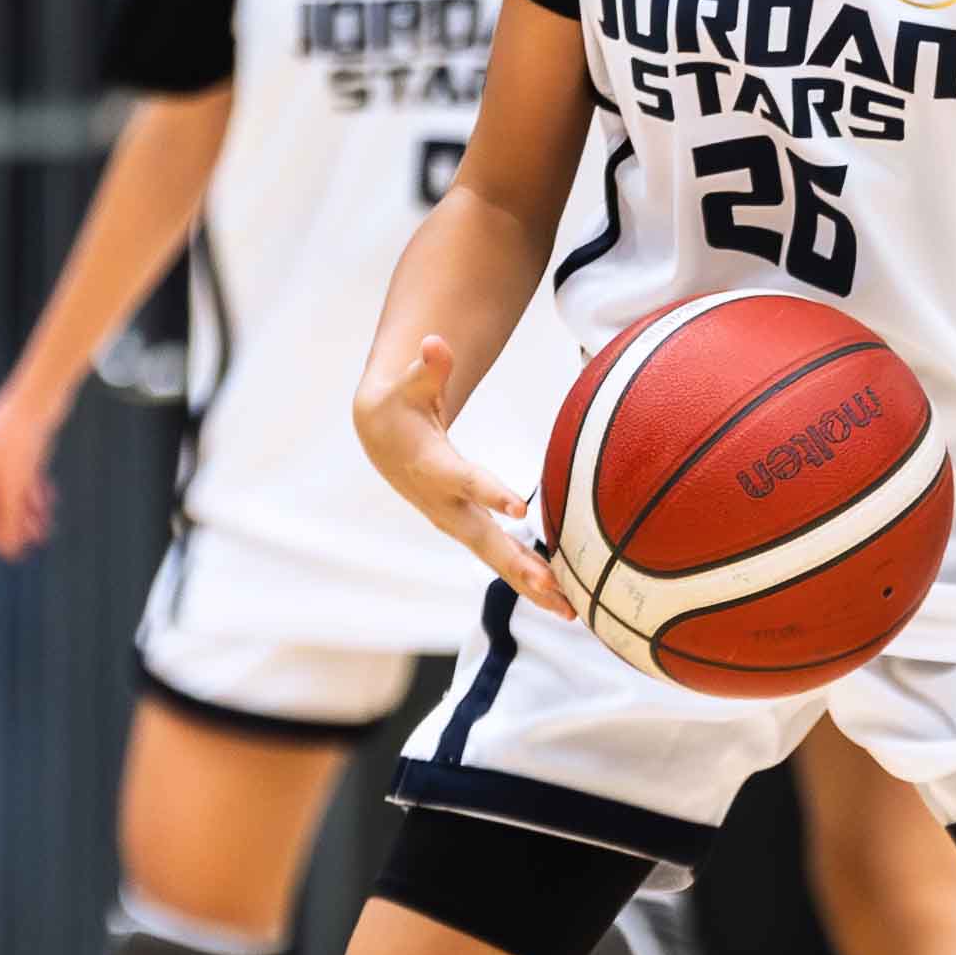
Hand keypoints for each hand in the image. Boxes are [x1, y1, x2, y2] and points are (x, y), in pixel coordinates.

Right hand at [0, 384, 63, 557]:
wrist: (39, 396)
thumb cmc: (20, 442)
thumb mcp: (14, 488)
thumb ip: (9, 523)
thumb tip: (9, 553)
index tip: (1, 543)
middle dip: (5, 526)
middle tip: (33, 538)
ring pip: (3, 498)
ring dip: (22, 514)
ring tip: (46, 525)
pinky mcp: (12, 452)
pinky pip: (16, 483)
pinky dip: (30, 494)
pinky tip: (49, 498)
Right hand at [356, 333, 573, 615]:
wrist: (382, 439)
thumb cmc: (399, 404)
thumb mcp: (410, 383)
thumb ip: (427, 367)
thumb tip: (433, 341)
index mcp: (433, 467)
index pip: (463, 481)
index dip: (488, 492)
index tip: (517, 508)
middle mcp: (445, 505)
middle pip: (485, 540)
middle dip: (519, 564)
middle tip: (554, 588)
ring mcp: (457, 523)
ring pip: (497, 560)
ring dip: (533, 588)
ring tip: (573, 613)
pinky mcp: (470, 531)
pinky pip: (502, 561)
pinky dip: (531, 583)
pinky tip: (566, 603)